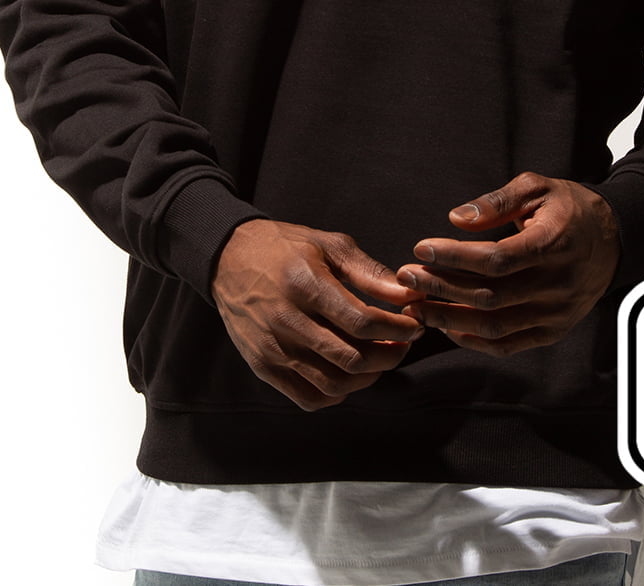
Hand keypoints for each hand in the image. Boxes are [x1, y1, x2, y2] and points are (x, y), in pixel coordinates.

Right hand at [213, 219, 424, 410]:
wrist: (229, 259)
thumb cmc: (286, 247)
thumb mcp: (330, 246)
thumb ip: (370, 273)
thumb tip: (408, 295)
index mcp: (305, 284)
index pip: (362, 322)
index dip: (397, 328)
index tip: (414, 324)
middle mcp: (287, 321)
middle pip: (352, 359)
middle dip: (390, 355)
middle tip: (404, 343)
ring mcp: (273, 349)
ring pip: (333, 384)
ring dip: (367, 378)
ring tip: (381, 358)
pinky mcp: (263, 367)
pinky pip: (308, 398)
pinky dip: (337, 393)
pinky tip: (349, 374)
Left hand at [395, 172, 620, 355]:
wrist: (613, 241)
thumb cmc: (569, 209)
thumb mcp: (537, 188)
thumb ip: (497, 202)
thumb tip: (457, 218)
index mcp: (553, 243)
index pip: (496, 259)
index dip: (454, 257)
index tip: (420, 248)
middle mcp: (556, 284)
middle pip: (489, 296)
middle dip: (441, 288)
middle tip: (406, 277)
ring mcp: (556, 313)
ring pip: (495, 326)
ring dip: (450, 319)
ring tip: (417, 306)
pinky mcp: (553, 331)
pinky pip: (509, 345)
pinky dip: (474, 341)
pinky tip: (447, 327)